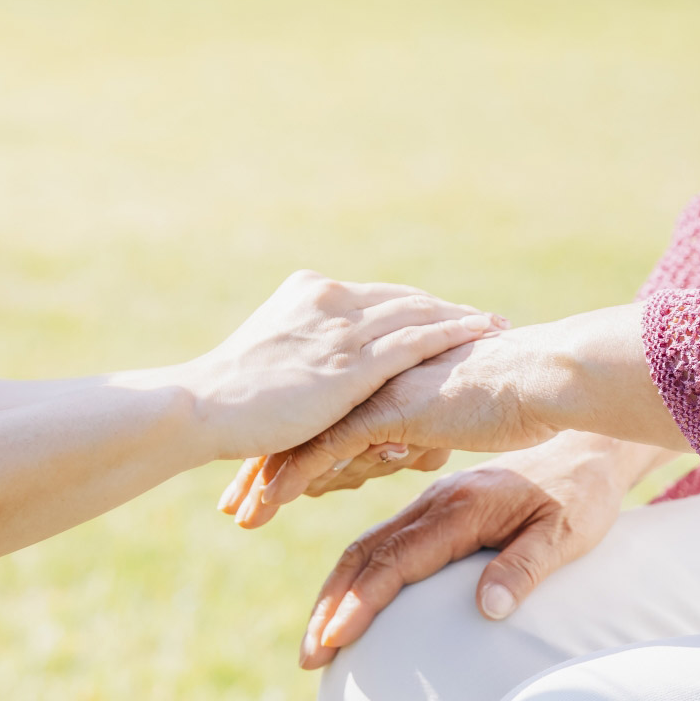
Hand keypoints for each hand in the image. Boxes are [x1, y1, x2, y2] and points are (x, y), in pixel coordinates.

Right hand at [180, 271, 504, 460]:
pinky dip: (453, 333)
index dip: (415, 306)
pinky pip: (416, 340)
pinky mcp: (352, 362)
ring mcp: (342, 328)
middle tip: (486, 318)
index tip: (446, 312)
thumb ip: (299, 355)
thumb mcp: (267, 360)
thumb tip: (316, 376)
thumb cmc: (226, 399)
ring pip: (418, 314)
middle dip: (446, 310)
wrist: (202, 407)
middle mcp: (329, 299)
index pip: (377, 297)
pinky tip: (482, 335)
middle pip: (404, 300)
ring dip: (462, 319)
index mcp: (308, 293)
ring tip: (497, 326)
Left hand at [221, 328, 561, 526]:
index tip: (256, 478)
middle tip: (231, 504)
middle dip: (262, 465)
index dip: (287, 446)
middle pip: (301, 424)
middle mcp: (371, 381)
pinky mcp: (389, 408)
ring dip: (268, 478)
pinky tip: (268, 501)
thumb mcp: (452, 418)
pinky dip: (295, 474)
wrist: (547, 378)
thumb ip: (417, 429)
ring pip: (306, 436)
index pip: (320, 412)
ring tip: (240, 515)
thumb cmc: (517, 399)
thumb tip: (396, 445)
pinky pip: (329, 445)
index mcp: (382, 379)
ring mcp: (377, 391)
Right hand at [294, 433, 678, 668]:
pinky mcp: (436, 506)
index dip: (361, 602)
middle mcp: (437, 500)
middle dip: (332, 604)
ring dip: (337, 591)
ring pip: (368, 545)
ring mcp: (432, 501)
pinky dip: (356, 573)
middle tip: (310, 657)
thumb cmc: (581, 496)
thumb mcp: (566, 533)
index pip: (397, 560)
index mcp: (463, 507)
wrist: (587, 447)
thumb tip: (488, 610)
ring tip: (317, 639)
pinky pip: (384, 540)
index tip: (335, 640)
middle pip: (367, 553)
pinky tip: (348, 602)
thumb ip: (525, 567)